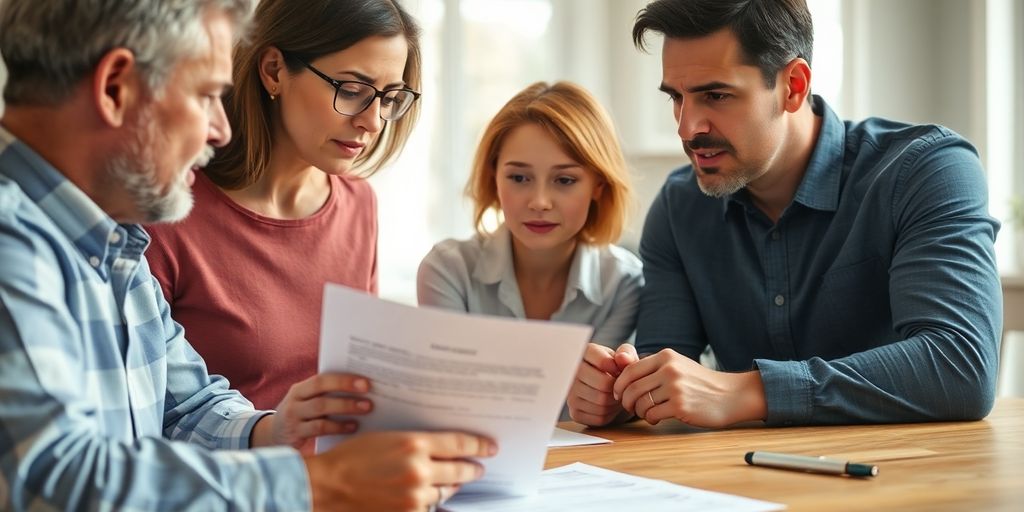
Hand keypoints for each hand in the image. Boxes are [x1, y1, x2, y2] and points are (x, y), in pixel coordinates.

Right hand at [258, 373, 373, 448]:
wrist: (273, 438)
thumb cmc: (302, 418)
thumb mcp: (308, 404)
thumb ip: (327, 396)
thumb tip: (363, 390)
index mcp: (300, 389)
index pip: (322, 379)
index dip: (344, 380)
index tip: (366, 383)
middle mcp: (294, 401)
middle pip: (321, 392)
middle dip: (347, 392)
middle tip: (369, 397)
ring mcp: (293, 418)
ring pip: (321, 409)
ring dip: (345, 408)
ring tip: (366, 409)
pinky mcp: (295, 435)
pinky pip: (319, 429)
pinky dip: (338, 427)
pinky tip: (353, 427)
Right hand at [304, 431, 496, 511]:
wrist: (326, 485)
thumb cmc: (351, 457)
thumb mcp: (387, 438)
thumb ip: (416, 444)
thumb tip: (441, 447)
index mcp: (414, 444)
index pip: (459, 442)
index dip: (478, 445)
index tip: (489, 447)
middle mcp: (419, 470)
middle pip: (460, 468)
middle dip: (471, 468)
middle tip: (478, 467)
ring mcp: (414, 496)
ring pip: (445, 491)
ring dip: (450, 485)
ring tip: (454, 481)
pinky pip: (429, 508)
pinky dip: (430, 501)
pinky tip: (427, 496)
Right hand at [567, 343, 637, 425]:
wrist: (608, 387)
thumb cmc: (616, 369)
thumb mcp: (624, 356)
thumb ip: (627, 353)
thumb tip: (623, 358)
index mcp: (584, 354)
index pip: (603, 361)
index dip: (617, 368)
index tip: (619, 370)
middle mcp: (572, 373)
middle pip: (602, 384)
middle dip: (617, 387)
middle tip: (620, 386)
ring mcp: (571, 394)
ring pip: (601, 401)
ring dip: (614, 401)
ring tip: (614, 395)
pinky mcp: (575, 412)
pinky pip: (598, 417)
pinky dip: (609, 414)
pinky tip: (608, 406)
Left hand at [613, 349, 766, 427]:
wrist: (730, 395)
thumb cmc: (700, 383)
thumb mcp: (678, 366)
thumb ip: (654, 367)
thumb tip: (622, 373)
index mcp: (666, 356)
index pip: (630, 369)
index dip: (619, 384)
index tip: (618, 394)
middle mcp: (669, 369)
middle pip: (632, 387)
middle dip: (626, 401)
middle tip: (630, 408)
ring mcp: (675, 387)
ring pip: (640, 402)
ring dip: (639, 411)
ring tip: (647, 413)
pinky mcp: (680, 405)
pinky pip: (652, 414)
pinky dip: (650, 418)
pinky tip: (657, 418)